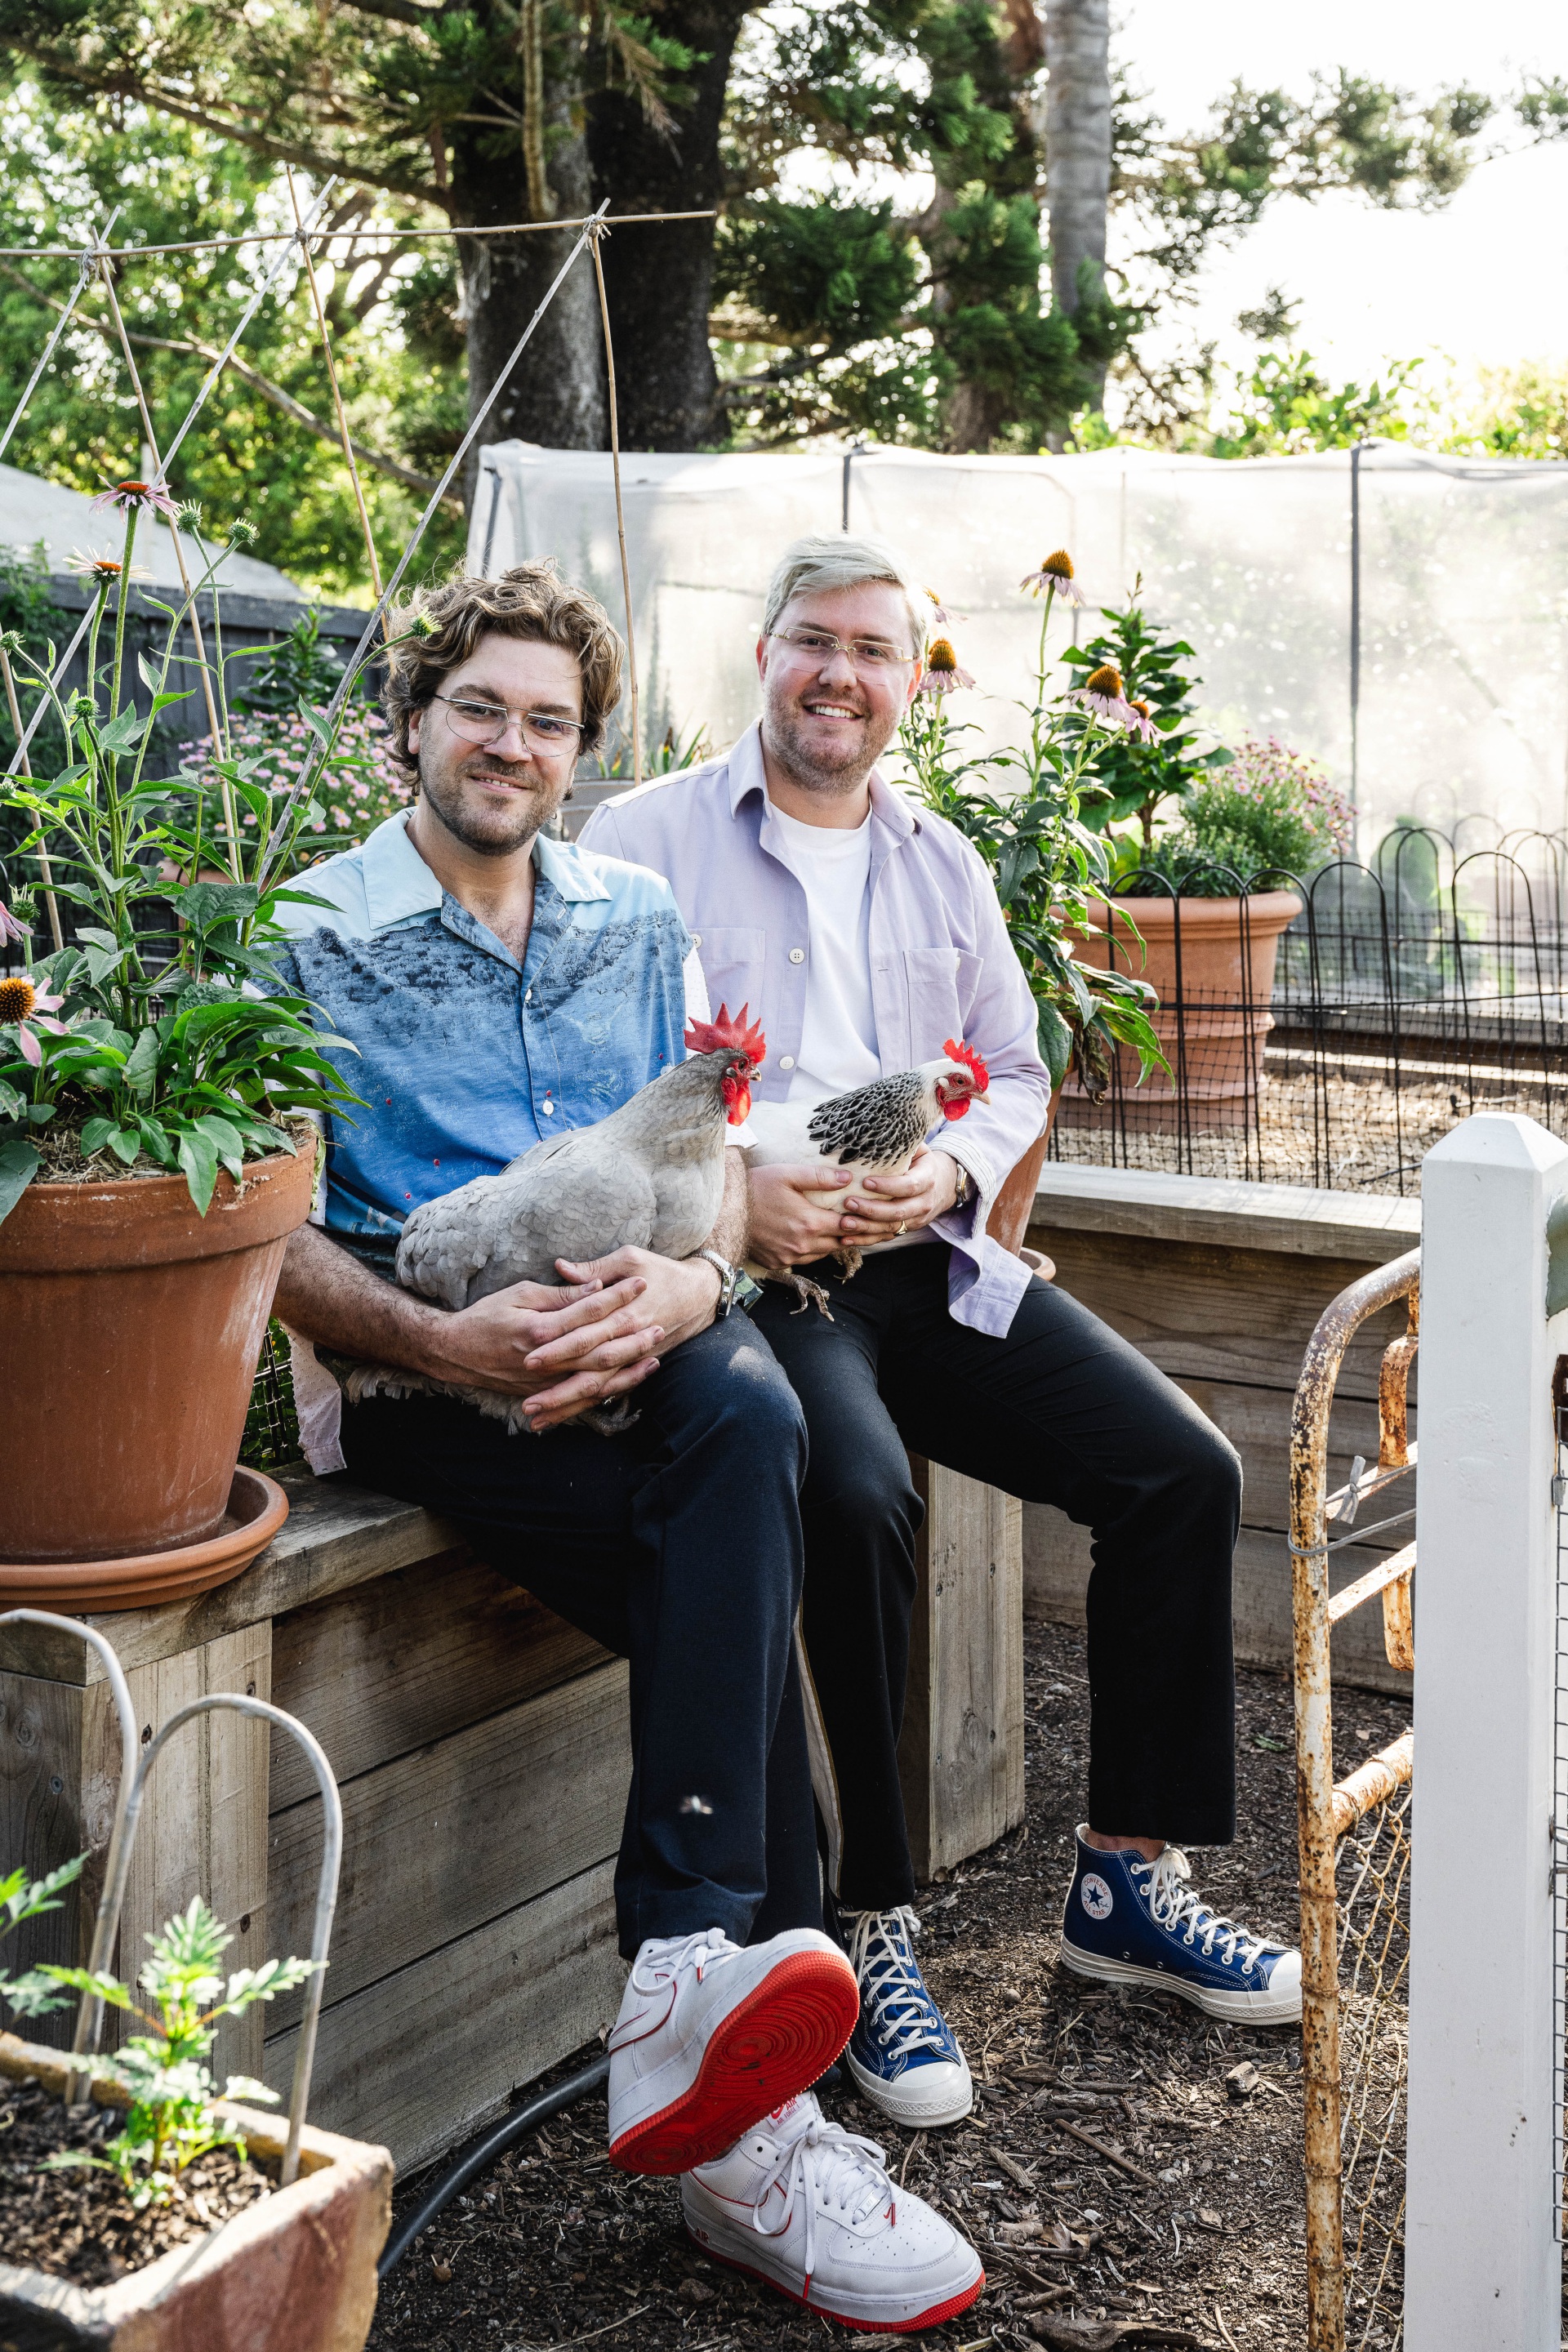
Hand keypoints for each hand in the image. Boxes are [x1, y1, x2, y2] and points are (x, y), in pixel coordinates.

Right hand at [423, 1272, 665, 1427]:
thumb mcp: (521, 1294)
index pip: (589, 1310)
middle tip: (661, 1325)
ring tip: (654, 1356)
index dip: (618, 1296)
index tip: (641, 1283)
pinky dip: (608, 1390)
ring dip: (627, 1369)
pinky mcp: (544, 1393)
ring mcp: (545, 1381)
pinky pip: (582, 1397)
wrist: (456, 1352)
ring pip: (596, 1379)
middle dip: (633, 1338)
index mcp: (540, 1329)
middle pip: (599, 1349)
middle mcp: (545, 1359)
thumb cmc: (487, 1316)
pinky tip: (629, 1382)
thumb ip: (561, 1295)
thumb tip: (596, 1286)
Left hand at [532, 1248, 722, 1430]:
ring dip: (567, 1404)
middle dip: (558, 1387)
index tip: (529, 1355)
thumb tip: (561, 1268)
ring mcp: (632, 1357)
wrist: (700, 1295)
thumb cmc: (662, 1272)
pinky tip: (561, 1417)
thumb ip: (594, 1269)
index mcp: (624, 1312)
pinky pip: (609, 1391)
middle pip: (589, 1368)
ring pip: (597, 1387)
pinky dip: (585, 1405)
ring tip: (536, 1418)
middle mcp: (628, 1339)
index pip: (585, 1332)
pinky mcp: (634, 1366)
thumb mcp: (630, 1259)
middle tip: (526, 1401)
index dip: (558, 1345)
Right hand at [746, 1160, 852, 1270]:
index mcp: (810, 1223)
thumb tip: (847, 1179)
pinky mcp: (777, 1263)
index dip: (856, 1220)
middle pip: (837, 1244)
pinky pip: (801, 1261)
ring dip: (828, 1243)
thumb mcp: (789, 1174)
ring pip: (821, 1254)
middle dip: (845, 1234)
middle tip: (850, 1223)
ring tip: (830, 1230)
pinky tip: (805, 1239)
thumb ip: (821, 1177)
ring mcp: (789, 1257)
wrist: (724, 1209)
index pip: (847, 1227)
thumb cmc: (756, 1188)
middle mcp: (802, 1245)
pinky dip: (808, 1251)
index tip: (860, 1214)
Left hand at [839, 1147, 960, 1242]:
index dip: (888, 1186)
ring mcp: (915, 1219)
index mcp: (927, 1179)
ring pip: (891, 1228)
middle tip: (848, 1202)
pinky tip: (845, 1238)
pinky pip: (885, 1238)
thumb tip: (873, 1131)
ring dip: (866, 1227)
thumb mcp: (919, 1149)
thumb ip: (901, 1145)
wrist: (944, 1185)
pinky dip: (865, 1240)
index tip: (865, 1181)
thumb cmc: (923, 1162)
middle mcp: (923, 1203)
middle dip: (872, 1209)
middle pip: (898, 1211)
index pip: (909, 1186)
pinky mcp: (906, 1229)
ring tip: (843, 1222)